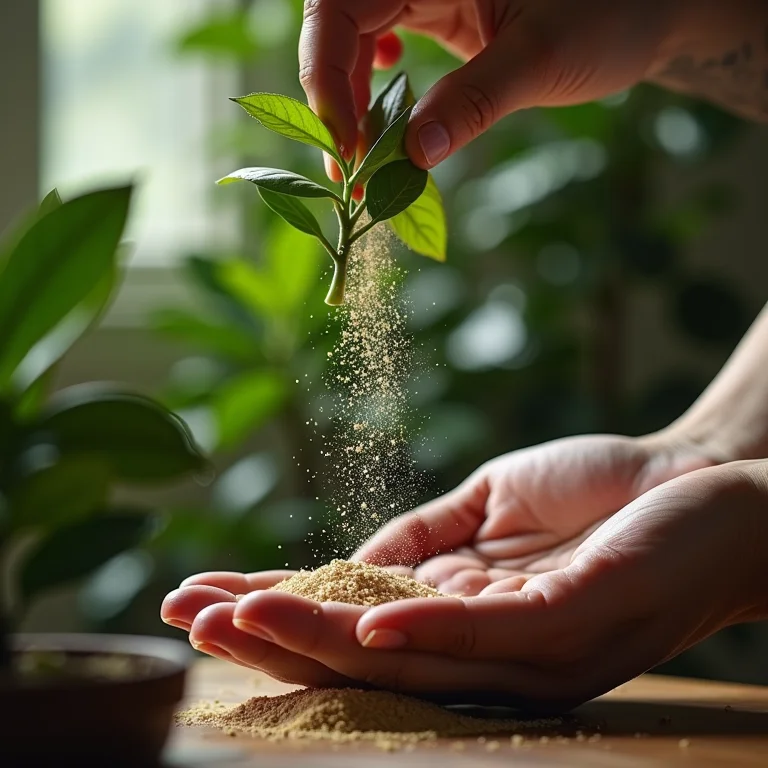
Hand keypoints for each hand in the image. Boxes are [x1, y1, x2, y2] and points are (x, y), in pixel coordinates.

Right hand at [163, 460, 767, 707]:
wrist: (703, 479)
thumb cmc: (597, 495)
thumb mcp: (489, 507)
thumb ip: (423, 540)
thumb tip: (350, 563)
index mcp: (462, 619)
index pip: (350, 625)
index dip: (275, 613)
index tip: (200, 598)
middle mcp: (487, 653)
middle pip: (361, 656)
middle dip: (270, 637)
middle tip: (187, 618)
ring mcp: (530, 649)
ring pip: (409, 658)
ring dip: (318, 638)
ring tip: (239, 618)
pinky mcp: (576, 625)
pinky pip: (489, 641)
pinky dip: (424, 634)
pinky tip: (365, 628)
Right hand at [299, 0, 678, 168]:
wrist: (647, 10)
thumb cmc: (610, 16)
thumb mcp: (542, 59)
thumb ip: (473, 103)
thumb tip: (413, 157)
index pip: (340, 5)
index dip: (325, 72)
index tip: (345, 145)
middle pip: (336, 21)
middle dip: (333, 95)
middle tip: (348, 169)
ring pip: (352, 36)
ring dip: (348, 98)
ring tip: (364, 154)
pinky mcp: (436, 11)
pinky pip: (378, 41)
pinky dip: (371, 82)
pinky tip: (387, 102)